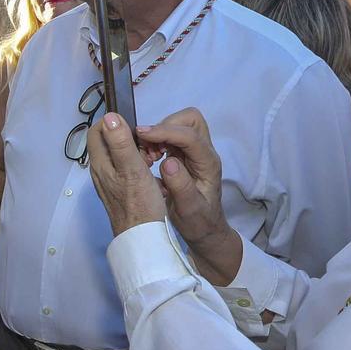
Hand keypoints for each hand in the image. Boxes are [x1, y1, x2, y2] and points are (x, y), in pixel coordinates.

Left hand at [86, 114, 166, 234]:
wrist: (143, 237)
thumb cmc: (139, 206)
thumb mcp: (132, 169)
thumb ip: (121, 143)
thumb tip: (110, 117)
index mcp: (100, 163)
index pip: (97, 131)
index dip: (114, 122)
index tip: (134, 126)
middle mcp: (101, 171)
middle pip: (109, 142)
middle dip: (128, 136)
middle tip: (147, 143)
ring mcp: (111, 181)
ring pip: (120, 155)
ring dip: (136, 150)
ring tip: (151, 155)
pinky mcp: (121, 190)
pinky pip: (127, 168)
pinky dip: (139, 163)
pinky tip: (151, 169)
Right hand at [136, 109, 243, 281]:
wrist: (204, 229)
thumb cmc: (199, 222)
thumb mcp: (189, 210)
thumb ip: (181, 187)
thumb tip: (168, 162)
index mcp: (208, 164)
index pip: (190, 136)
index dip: (165, 131)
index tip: (142, 134)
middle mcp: (204, 152)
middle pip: (189, 120)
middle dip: (165, 126)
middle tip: (148, 146)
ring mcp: (195, 152)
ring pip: (180, 124)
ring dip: (159, 133)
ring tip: (147, 154)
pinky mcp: (185, 154)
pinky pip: (171, 135)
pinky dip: (157, 140)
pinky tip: (149, 157)